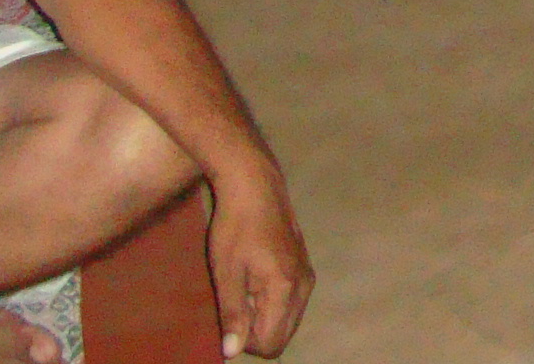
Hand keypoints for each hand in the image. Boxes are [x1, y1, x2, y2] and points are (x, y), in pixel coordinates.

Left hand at [205, 161, 313, 357]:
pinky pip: (292, 303)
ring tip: (245, 287)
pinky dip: (273, 303)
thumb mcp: (226, 273)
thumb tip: (232, 353)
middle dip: (257, 331)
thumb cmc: (235, 227)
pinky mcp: (305, 267)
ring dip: (265, 316)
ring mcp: (308, 275)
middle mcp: (304, 285)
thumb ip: (233, 314)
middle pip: (283, 336)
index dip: (245, 341)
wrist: (256, 186)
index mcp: (285, 288)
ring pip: (288, 320)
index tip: (230, 314)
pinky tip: (256, 276)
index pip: (271, 343)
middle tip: (236, 300)